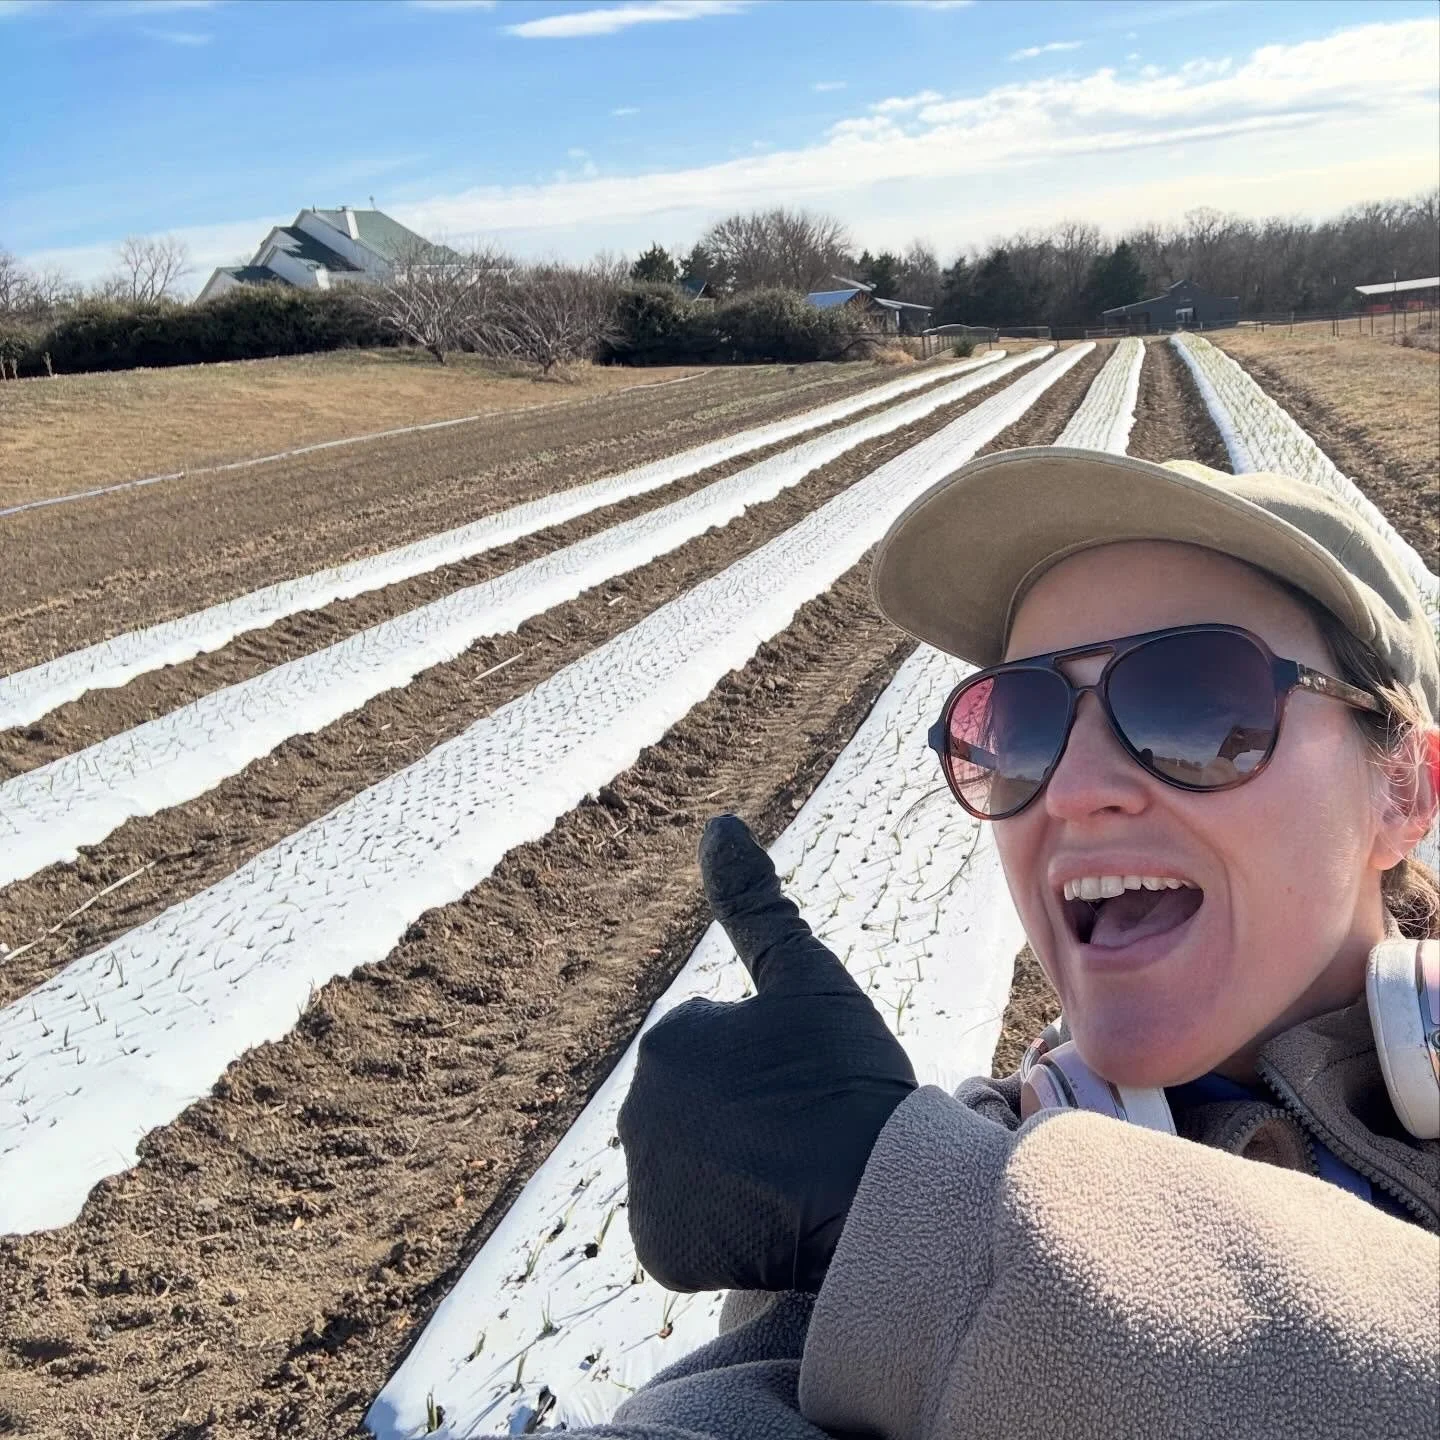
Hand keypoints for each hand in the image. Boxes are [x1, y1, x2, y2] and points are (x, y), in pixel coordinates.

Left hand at [618, 815, 916, 1292]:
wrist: (880, 1195)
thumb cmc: (850, 1078)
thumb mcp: (808, 977)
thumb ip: (754, 903)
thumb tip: (718, 824)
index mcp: (665, 1044)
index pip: (711, 1042)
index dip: (767, 1056)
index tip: (806, 1076)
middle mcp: (634, 1113)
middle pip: (694, 1101)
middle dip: (739, 1107)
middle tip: (801, 1124)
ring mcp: (644, 1185)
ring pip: (689, 1157)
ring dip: (729, 1159)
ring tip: (789, 1168)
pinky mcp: (657, 1249)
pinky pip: (685, 1222)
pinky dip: (719, 1219)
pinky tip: (767, 1211)